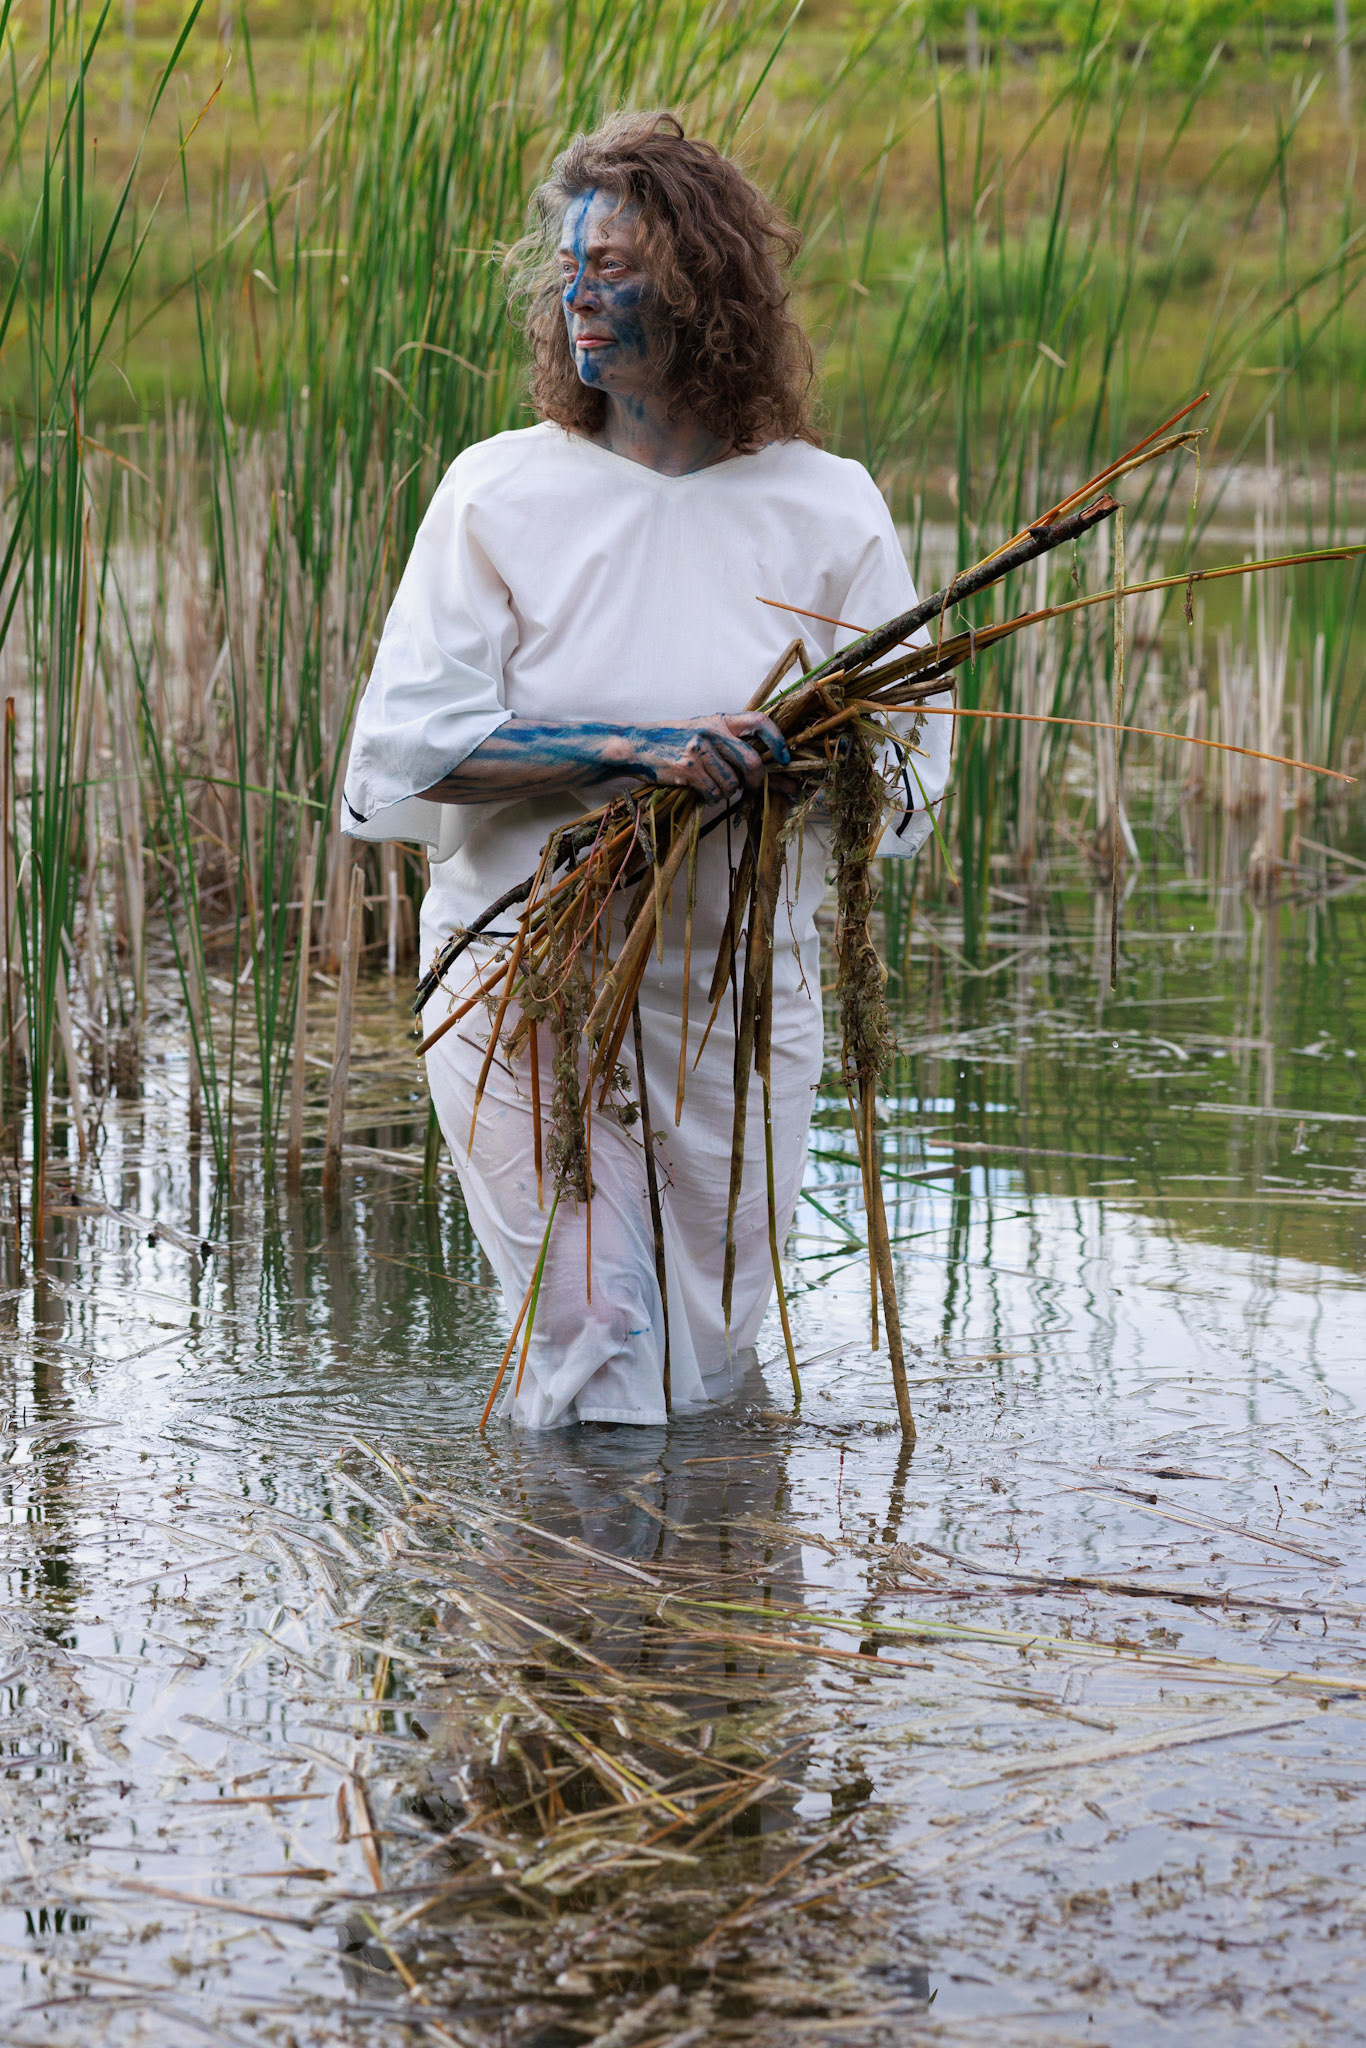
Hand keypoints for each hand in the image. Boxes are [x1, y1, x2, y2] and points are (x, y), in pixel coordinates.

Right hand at [623, 713, 790, 803]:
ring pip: (732, 784)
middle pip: (751, 762)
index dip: (777, 741)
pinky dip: (712, 798)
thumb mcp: (702, 729)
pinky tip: (701, 791)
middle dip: (757, 782)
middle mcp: (712, 732)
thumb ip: (729, 741)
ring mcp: (700, 750)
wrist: (638, 745)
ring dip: (727, 792)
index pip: (759, 722)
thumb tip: (763, 766)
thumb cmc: (673, 740)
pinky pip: (713, 793)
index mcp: (720, 721)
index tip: (783, 758)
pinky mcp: (688, 769)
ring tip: (714, 786)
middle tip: (753, 788)